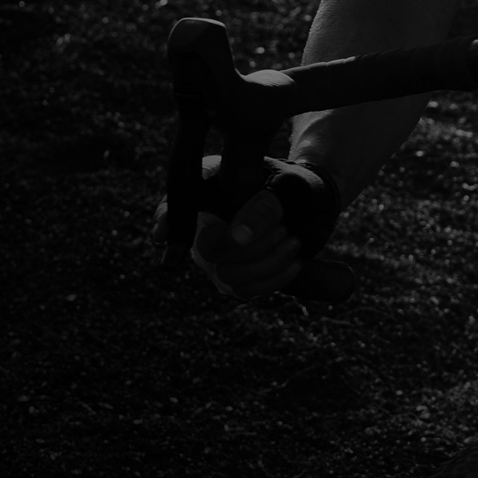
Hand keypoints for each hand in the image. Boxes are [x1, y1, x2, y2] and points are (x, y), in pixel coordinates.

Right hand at [151, 156, 350, 300]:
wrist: (314, 205)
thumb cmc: (294, 187)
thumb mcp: (286, 188)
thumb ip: (261, 207)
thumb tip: (236, 238)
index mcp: (208, 188)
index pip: (176, 204)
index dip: (167, 219)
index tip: (163, 234)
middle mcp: (205, 223)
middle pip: (207, 249)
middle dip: (250, 247)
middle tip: (283, 228)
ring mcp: (218, 254)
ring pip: (226, 275)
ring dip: (266, 262)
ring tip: (293, 240)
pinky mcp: (236, 275)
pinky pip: (244, 290)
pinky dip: (274, 279)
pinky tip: (295, 262)